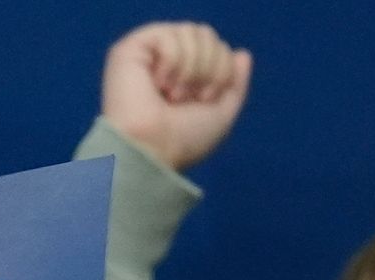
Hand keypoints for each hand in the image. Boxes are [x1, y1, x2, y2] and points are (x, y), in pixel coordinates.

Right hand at [102, 21, 251, 172]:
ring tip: (173, 94)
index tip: (204, 100)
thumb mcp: (220, 116)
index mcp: (186, 72)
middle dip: (209, 69)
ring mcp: (149, 51)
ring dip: (191, 68)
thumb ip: (234, 84)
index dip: (222, 71)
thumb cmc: (181, 142)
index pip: (218, 47)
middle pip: (207, 35)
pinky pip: (170, 36)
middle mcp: (167, 58)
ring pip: (191, 32)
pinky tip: (158, 84)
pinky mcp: (131, 48)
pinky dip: (173, 62)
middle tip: (188, 99)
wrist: (150, 152)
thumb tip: (242, 53)